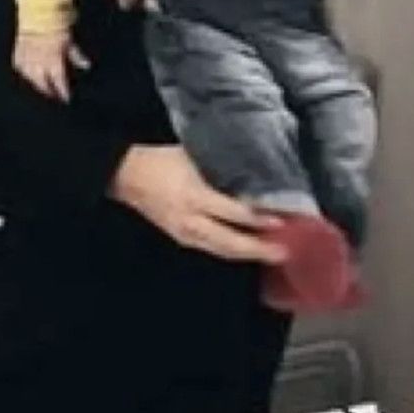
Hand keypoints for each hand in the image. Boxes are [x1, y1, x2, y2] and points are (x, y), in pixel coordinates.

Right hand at [13, 30, 89, 102]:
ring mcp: (26, 58)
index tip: (66, 99)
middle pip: (42, 83)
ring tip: (43, 88)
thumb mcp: (69, 42)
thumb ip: (76, 56)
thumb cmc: (57, 27)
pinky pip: (20, 68)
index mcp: (52, 60)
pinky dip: (26, 73)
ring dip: (37, 84)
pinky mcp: (18, 53)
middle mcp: (38, 62)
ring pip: (30, 78)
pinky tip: (29, 75)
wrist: (38, 14)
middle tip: (54, 96)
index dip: (62, 91)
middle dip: (49, 91)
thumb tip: (86, 66)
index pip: (58, 81)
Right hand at [109, 143, 287, 262]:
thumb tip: (255, 176)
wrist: (129, 177)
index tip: (281, 221)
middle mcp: (191, 221)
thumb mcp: (195, 158)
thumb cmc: (165, 161)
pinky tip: (247, 251)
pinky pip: (211, 249)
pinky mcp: (181, 239)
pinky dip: (231, 252)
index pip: (233, 213)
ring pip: (221, 251)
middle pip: (229, 242)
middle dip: (257, 249)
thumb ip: (222, 169)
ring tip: (272, 254)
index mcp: (195, 196)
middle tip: (284, 252)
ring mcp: (185, 234)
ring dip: (247, 254)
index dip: (258, 220)